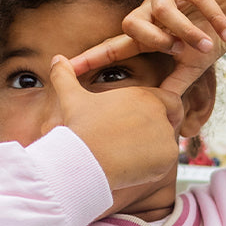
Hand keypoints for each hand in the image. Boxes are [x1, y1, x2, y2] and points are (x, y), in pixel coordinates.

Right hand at [48, 56, 181, 210]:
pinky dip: (154, 166)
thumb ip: (66, 77)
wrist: (86, 160)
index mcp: (144, 96)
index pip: (170, 100)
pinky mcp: (169, 155)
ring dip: (154, 150)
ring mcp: (166, 134)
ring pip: (167, 144)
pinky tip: (133, 166)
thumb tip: (56, 59)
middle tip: (137, 144)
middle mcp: (160, 112)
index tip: (153, 121)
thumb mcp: (71, 99)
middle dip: (157, 133)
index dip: (164, 111)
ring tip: (129, 156)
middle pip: (169, 123)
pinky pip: (167, 162)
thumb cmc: (80, 129)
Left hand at [69, 0, 225, 96]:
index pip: (116, 46)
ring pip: (163, 11)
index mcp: (148, 31)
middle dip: (153, 39)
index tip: (67, 67)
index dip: (93, 57)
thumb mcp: (192, 64)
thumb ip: (174, 85)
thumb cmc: (212, 37)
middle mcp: (150, 8)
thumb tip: (161, 113)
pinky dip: (213, 19)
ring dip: (187, 32)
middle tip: (177, 51)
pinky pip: (196, 0)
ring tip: (207, 46)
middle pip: (131, 22)